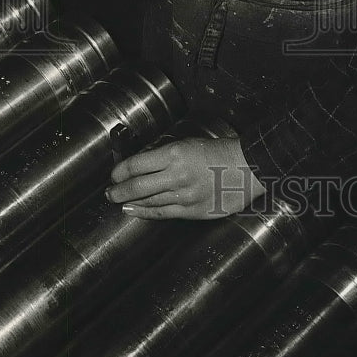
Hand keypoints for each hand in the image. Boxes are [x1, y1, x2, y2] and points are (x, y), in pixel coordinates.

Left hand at [106, 137, 266, 219]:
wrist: (247, 168)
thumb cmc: (220, 152)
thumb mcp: (188, 144)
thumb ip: (165, 155)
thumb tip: (144, 165)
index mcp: (174, 154)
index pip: (136, 164)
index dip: (120, 171)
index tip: (114, 174)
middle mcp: (176, 176)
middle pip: (136, 186)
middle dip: (118, 190)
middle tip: (109, 192)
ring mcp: (184, 196)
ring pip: (147, 201)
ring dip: (129, 202)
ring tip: (119, 201)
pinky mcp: (192, 211)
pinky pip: (162, 213)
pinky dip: (145, 212)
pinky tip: (134, 211)